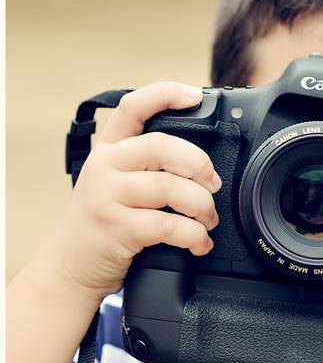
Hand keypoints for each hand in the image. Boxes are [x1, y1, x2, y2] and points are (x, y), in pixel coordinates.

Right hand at [48, 81, 220, 302]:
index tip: (195, 95)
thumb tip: (199, 164)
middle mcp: (104, 167)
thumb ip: (144, 167)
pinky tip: (199, 243)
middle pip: (162, 146)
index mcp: (107, 150)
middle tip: (212, 184)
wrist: (70, 267)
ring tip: (208, 219)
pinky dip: (194, 236)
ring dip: (202, 205)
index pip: (132, 107)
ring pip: (170, 187)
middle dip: (199, 164)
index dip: (165, 95)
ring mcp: (107, 197)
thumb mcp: (114, 185)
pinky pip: (169, 225)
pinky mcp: (117, 228)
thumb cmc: (102, 224)